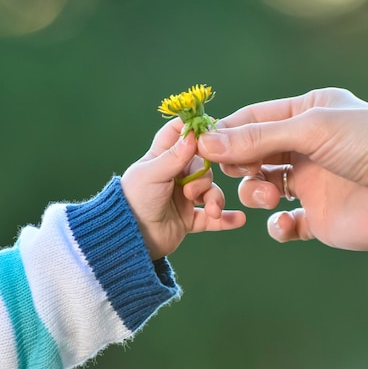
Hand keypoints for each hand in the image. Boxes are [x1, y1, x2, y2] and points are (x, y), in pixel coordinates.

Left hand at [121, 118, 245, 259]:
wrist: (128, 238)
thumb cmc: (133, 201)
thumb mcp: (152, 174)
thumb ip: (174, 155)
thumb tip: (193, 133)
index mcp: (161, 159)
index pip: (178, 134)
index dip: (193, 129)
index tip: (211, 129)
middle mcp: (174, 176)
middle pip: (202, 165)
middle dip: (204, 178)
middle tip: (192, 192)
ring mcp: (182, 198)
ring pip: (210, 191)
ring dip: (215, 199)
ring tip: (213, 211)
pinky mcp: (188, 219)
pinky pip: (212, 218)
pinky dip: (225, 218)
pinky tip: (239, 219)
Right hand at [198, 87, 367, 249]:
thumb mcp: (309, 129)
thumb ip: (257, 138)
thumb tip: (207, 142)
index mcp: (308, 114)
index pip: (254, 119)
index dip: (226, 132)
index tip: (199, 144)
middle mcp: (307, 148)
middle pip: (253, 154)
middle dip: (237, 162)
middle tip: (229, 169)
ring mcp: (312, 184)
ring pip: (262, 188)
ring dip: (254, 192)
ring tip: (266, 194)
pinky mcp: (319, 219)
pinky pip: (284, 224)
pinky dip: (278, 226)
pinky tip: (288, 222)